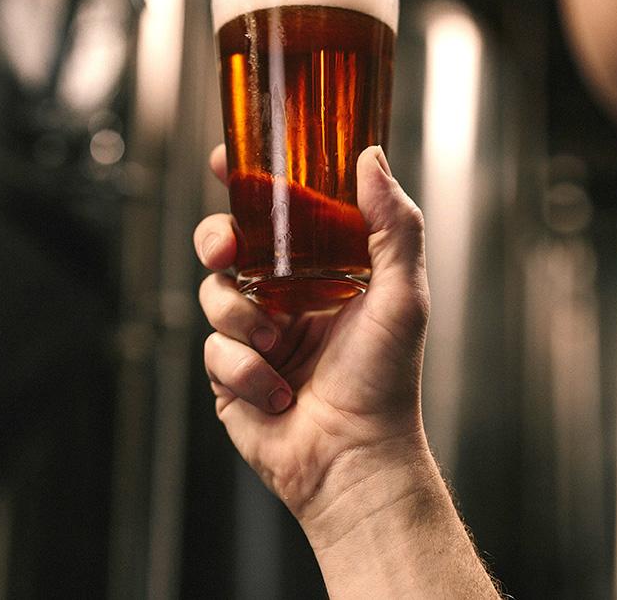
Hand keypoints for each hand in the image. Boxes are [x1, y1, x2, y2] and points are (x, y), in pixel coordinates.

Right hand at [194, 144, 431, 532]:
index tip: (226, 161)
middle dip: (218, 238)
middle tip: (227, 250)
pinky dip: (244, 370)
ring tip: (277, 346)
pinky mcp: (231, 375)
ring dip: (241, 318)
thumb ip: (393, 223)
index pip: (280, 212)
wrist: (355, 459)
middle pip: (229, 243)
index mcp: (325, 269)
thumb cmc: (387, 379)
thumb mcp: (403, 292)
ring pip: (214, 294)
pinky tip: (277, 392)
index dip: (248, 183)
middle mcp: (287, 296)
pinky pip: (213, 351)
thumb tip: (370, 157)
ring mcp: (256, 335)